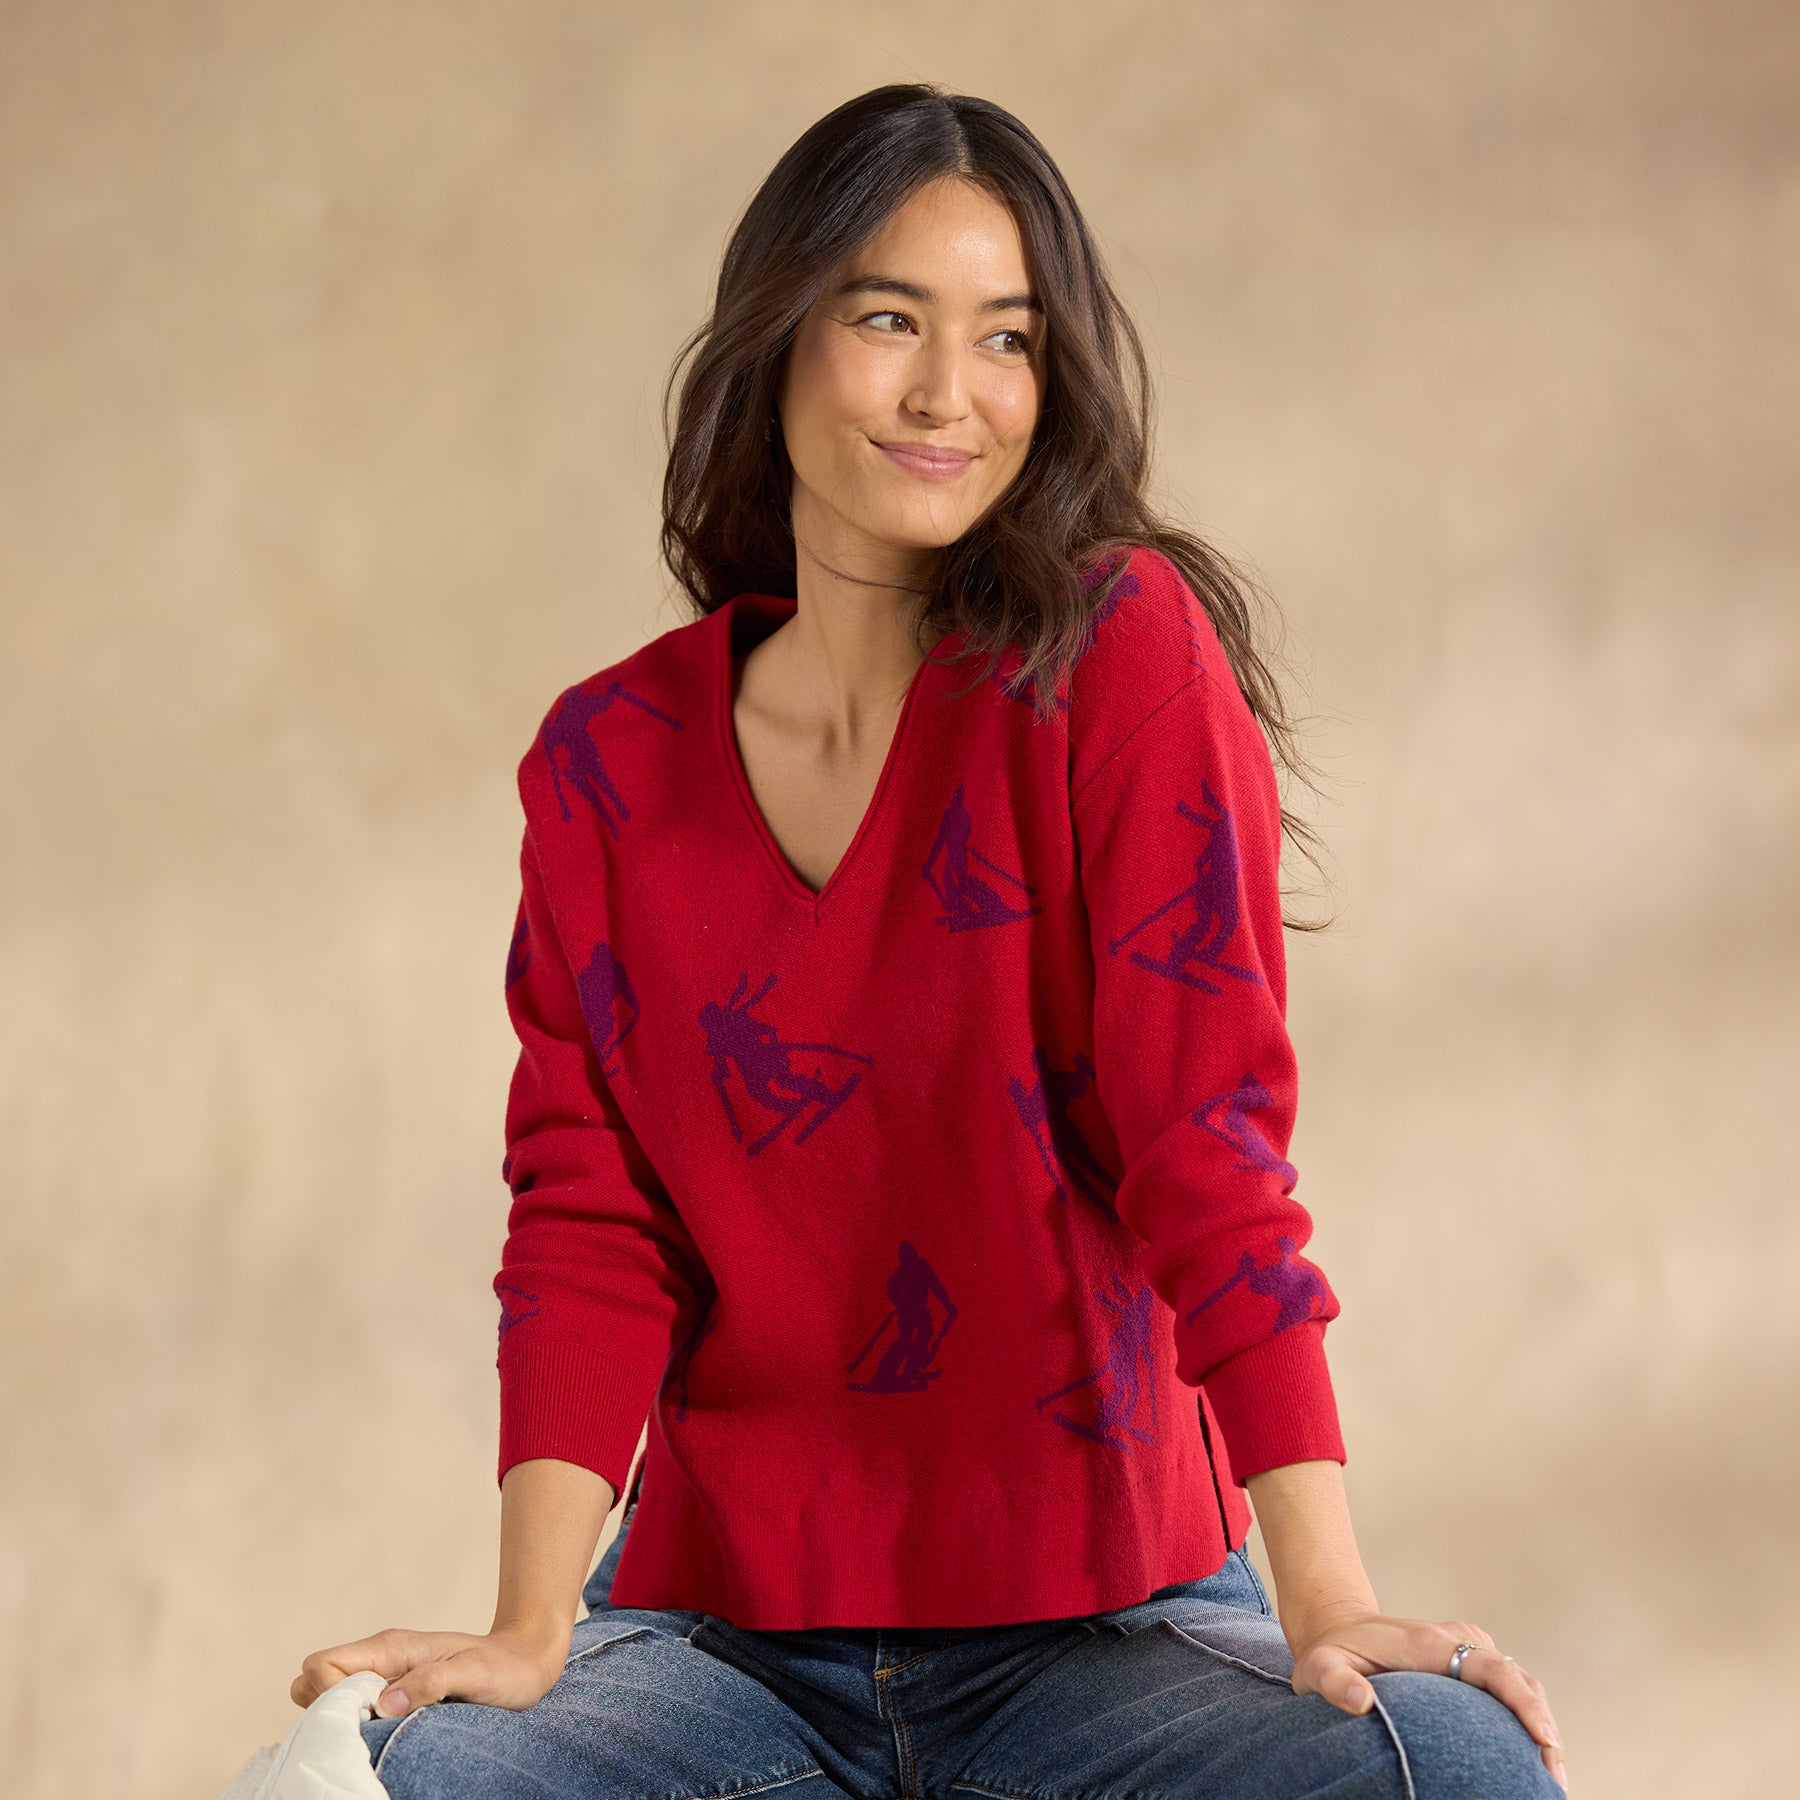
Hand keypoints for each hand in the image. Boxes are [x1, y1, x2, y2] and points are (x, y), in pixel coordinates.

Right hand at [292, 1623, 569, 1717]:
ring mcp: (385, 1676)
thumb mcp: (473, 1673)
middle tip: (365, 1728)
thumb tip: (385, 1703)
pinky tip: (387, 1736)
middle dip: (323, 1710)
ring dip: (341, 1720)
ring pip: (327, 1696)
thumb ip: (431, 1682)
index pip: (321, 1665)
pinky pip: (353, 1708)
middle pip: (312, 1680)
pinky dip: (357, 1725)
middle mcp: (380, 1660)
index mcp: (390, 1649)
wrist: (527, 1659)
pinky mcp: (394, 1693)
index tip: (361, 1715)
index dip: (326, 1695)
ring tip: (379, 1733)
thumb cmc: (504, 1666)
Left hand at [1285, 1605, 1565, 1790]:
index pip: (1492, 1668)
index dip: (1524, 1702)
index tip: (1545, 1739)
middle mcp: (1457, 1642)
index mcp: (1431, 1644)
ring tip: (1549, 1780)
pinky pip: (1508, 1689)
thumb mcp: (1319, 1666)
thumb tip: (1360, 1702)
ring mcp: (1467, 1651)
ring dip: (1541, 1728)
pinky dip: (1526, 1720)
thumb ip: (1334, 1682)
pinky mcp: (1469, 1664)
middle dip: (1544, 1729)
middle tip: (1554, 1782)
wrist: (1337, 1626)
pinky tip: (1529, 1760)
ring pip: (1520, 1685)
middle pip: (1519, 1680)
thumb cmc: (1330, 1653)